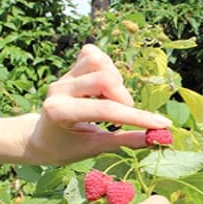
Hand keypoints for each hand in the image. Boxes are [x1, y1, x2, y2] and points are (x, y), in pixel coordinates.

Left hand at [17, 45, 171, 164]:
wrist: (40, 138)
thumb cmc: (66, 148)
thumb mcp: (95, 148)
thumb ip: (125, 140)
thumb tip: (158, 138)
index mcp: (61, 113)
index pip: (107, 110)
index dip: (138, 117)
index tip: (162, 124)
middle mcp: (59, 89)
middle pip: (105, 79)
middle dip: (123, 98)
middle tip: (123, 115)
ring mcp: (64, 76)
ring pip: (101, 62)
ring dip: (115, 82)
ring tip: (112, 100)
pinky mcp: (70, 68)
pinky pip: (94, 55)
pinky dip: (106, 68)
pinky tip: (105, 86)